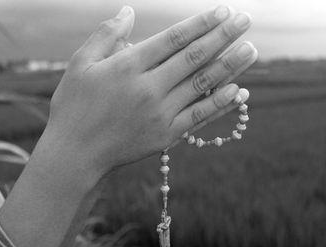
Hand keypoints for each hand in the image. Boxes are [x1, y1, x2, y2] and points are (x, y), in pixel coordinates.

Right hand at [45, 5, 257, 174]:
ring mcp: (160, 113)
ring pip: (202, 84)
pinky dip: (220, 103)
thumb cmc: (74, 106)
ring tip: (251, 49)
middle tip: (246, 20)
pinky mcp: (166, 135)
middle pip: (194, 57)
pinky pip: (199, 116)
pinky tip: (239, 90)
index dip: (201, 23)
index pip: (174, 39)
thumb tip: (129, 11)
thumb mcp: (80, 64)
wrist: (75, 154)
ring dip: (230, 65)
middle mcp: (149, 88)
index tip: (223, 10)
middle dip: (223, 36)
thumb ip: (106, 35)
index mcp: (128, 66)